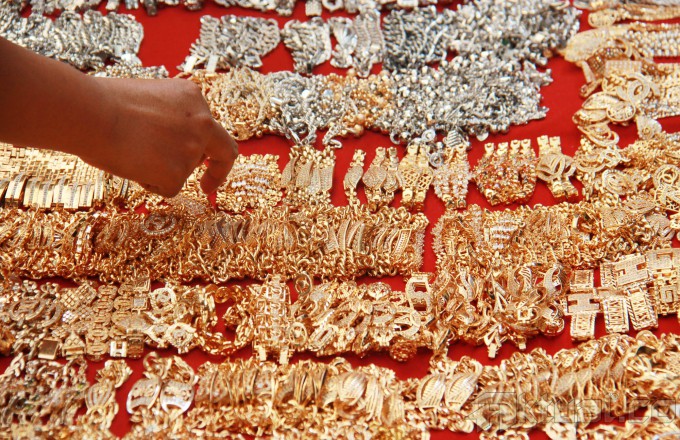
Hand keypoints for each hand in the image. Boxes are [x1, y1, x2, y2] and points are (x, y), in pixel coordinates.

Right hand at [82, 77, 237, 197]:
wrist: (89, 113)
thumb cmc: (104, 103)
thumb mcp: (149, 98)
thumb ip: (170, 118)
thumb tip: (168, 142)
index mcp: (193, 97)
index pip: (213, 126)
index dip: (214, 146)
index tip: (211, 163)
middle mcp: (201, 122)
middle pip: (221, 151)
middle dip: (216, 172)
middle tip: (206, 187)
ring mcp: (192, 149)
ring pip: (182, 171)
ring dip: (160, 170)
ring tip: (131, 152)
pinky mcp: (178, 173)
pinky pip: (168, 189)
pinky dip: (150, 183)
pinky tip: (131, 165)